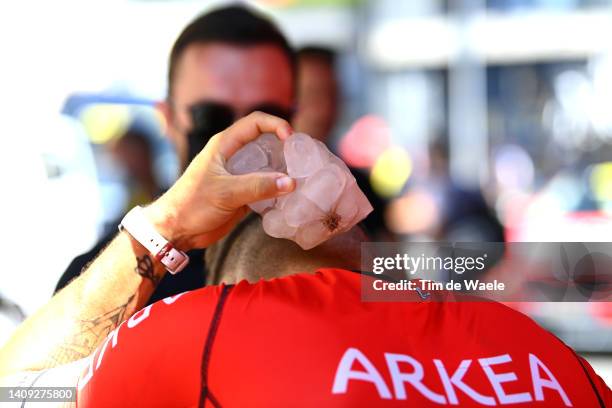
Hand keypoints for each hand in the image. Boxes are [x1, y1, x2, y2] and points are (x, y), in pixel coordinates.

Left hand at [144, 112, 295, 249]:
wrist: (176, 230)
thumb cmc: (192, 205)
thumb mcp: (225, 193)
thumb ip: (257, 186)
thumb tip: (290, 182)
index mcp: (224, 145)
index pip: (256, 123)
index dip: (276, 125)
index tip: (291, 139)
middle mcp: (233, 156)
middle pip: (266, 142)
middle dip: (285, 148)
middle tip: (302, 160)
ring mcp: (238, 175)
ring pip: (267, 165)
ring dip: (283, 170)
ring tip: (300, 178)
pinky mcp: (242, 193)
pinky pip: (265, 186)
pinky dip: (277, 189)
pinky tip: (288, 197)